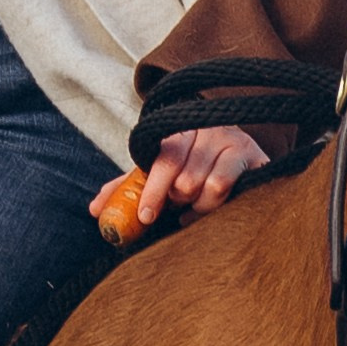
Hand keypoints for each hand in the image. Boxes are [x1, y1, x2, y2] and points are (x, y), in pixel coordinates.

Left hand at [126, 123, 267, 228]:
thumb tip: (94, 210)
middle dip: (177, 199)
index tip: (145, 216)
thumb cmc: (191, 169)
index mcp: (178, 131)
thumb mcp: (157, 175)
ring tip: (194, 205)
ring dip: (197, 205)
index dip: (152, 190)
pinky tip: (207, 208)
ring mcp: (232, 141)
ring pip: (204, 185)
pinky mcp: (253, 156)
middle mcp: (205, 129)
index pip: (162, 160)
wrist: (241, 159)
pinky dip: (212, 205)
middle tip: (177, 203)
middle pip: (183, 178)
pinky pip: (225, 186)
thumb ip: (126, 188)